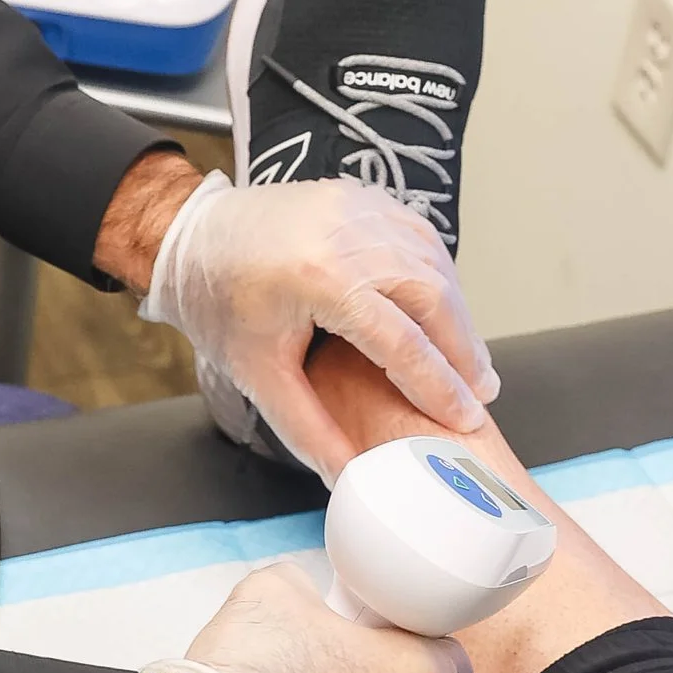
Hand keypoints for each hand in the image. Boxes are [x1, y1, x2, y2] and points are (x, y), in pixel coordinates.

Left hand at [142, 173, 496, 475]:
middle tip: (481, 392)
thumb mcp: (258, 375)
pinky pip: (418, 237)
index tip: (466, 418)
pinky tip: (446, 311)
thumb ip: (308, 429)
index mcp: (319, 278)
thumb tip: (348, 474)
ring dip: (458, 314)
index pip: (401, 342)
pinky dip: (439, 277)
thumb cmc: (218, 302)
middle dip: (464, 349)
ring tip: (470, 361)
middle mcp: (346, 234)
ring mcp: (356, 207)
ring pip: (434, 264)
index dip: (439, 387)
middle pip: (432, 297)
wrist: (190, 237)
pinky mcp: (361, 197)